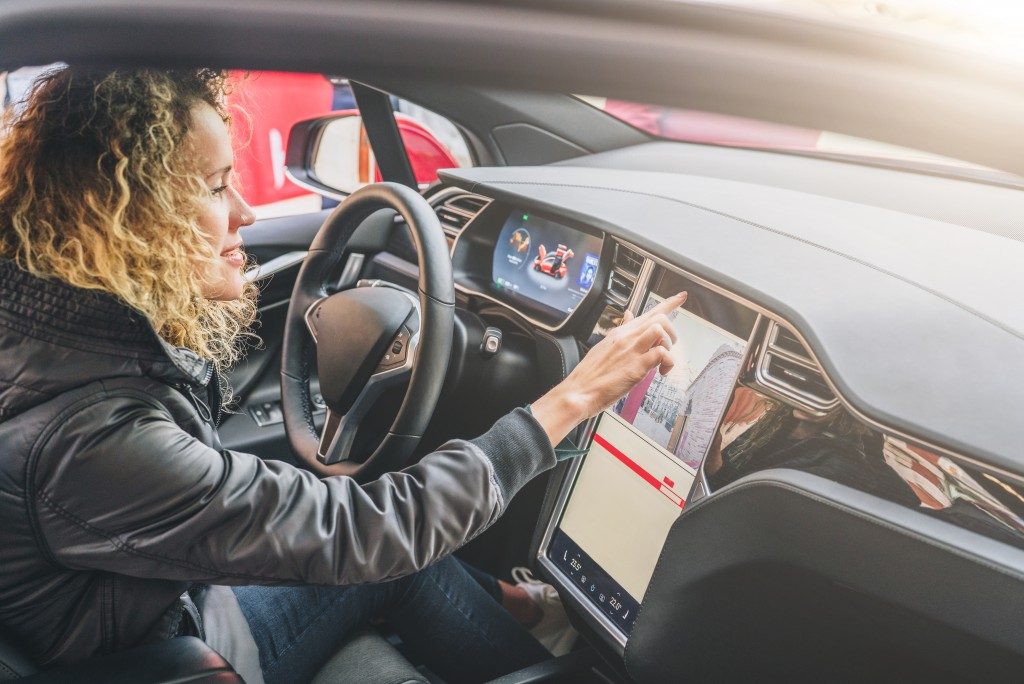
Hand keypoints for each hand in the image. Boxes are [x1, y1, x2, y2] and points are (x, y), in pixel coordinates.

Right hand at [531, 291, 686, 445]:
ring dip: (669, 345)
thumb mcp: (604, 346)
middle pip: (659, 318)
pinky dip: (668, 363)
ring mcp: (631, 350)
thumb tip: (629, 316)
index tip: (681, 297)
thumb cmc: (590, 375)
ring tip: (663, 362)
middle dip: (672, 332)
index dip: (669, 303)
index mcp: (620, 333)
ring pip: (660, 330)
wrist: (577, 392)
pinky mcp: (636, 366)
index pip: (648, 312)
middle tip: (668, 348)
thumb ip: (620, 331)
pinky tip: (662, 372)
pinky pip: (662, 354)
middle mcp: (626, 337)